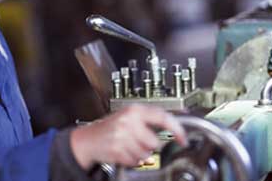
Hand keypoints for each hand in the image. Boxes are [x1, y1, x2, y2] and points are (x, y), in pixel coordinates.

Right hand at [69, 104, 186, 168]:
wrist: (89, 139)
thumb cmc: (111, 127)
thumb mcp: (130, 116)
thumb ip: (151, 118)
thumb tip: (176, 122)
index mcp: (135, 110)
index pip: (163, 117)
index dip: (177, 129)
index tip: (183, 139)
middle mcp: (129, 121)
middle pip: (154, 142)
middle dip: (149, 145)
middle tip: (138, 140)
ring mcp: (122, 136)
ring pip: (146, 153)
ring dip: (140, 154)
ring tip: (129, 146)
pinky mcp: (117, 150)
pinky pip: (136, 161)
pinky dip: (132, 160)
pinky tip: (124, 152)